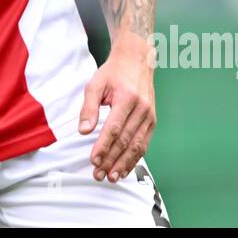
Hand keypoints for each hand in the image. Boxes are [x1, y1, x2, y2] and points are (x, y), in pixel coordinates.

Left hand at [78, 33, 156, 182]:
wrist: (137, 60)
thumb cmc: (114, 72)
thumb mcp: (95, 84)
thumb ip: (89, 108)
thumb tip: (84, 131)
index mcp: (126, 98)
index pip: (114, 128)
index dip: (103, 147)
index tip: (93, 160)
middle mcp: (141, 108)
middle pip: (125, 140)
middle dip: (111, 160)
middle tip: (99, 174)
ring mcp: (149, 115)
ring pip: (137, 145)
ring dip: (124, 163)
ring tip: (112, 176)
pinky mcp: (153, 121)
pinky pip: (144, 143)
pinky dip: (135, 158)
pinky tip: (125, 168)